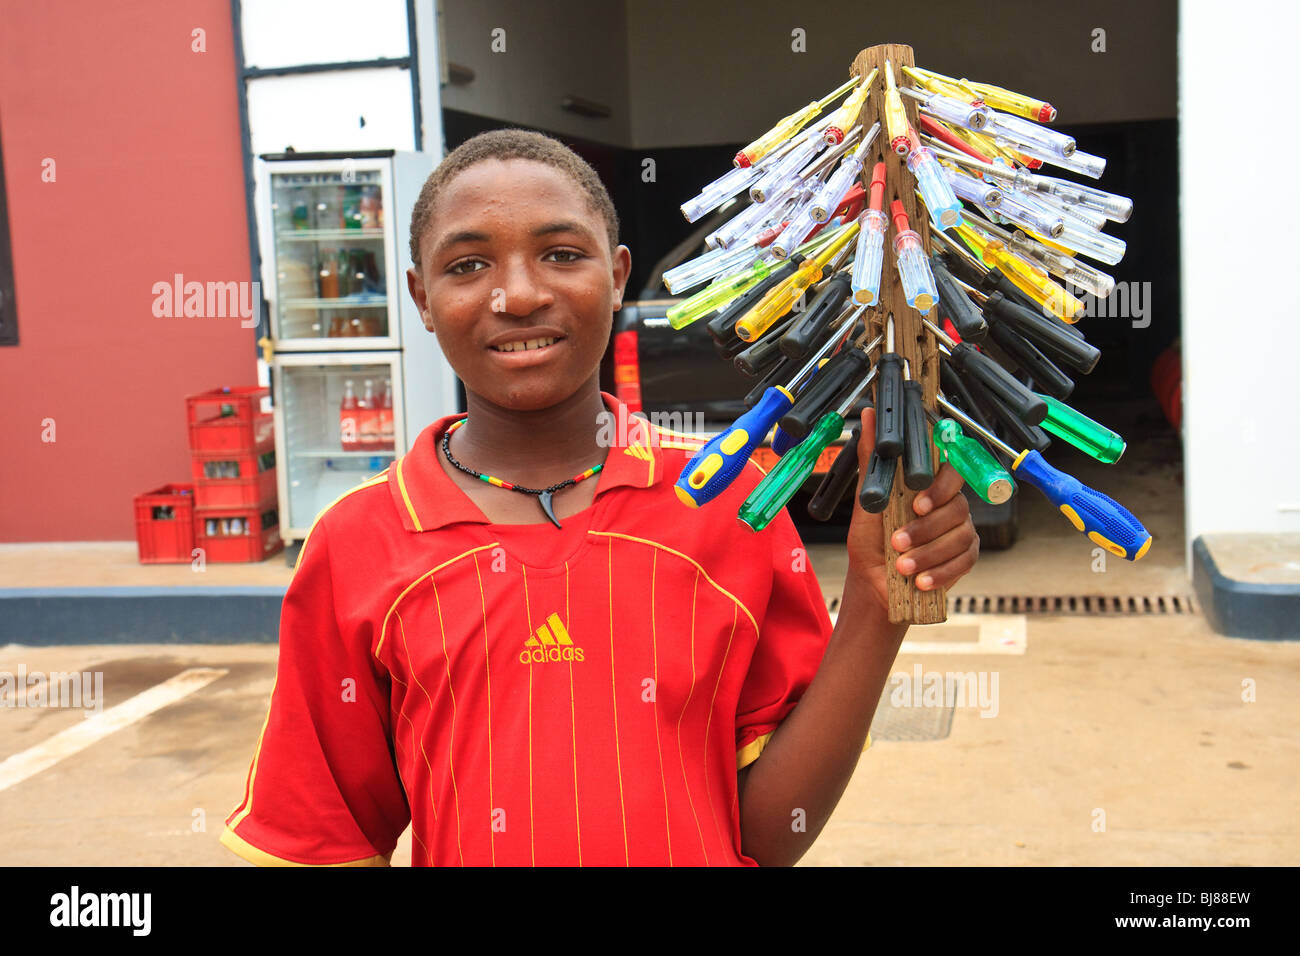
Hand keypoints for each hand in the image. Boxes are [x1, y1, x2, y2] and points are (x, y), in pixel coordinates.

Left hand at [845, 406, 979, 610]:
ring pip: (960, 535)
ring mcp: (961, 530)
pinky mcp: (966, 556)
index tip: (918, 503)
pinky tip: (920, 580)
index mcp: (928, 486)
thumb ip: (872, 457)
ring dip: (928, 553)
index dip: (940, 486)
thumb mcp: (866, 499)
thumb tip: (869, 414)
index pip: (950, 471)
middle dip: (926, 528)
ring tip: (902, 566)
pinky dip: (941, 572)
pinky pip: (964, 560)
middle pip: (957, 506)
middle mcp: (949, 504)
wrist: (874, 581)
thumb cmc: (872, 539)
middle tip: (898, 542)